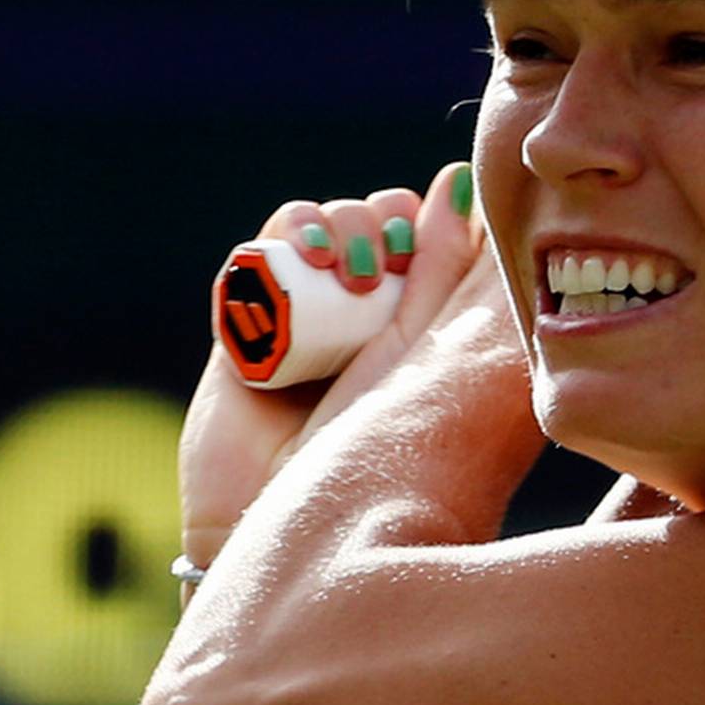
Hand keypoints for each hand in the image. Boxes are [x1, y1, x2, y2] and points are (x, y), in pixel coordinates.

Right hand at [178, 162, 518, 563]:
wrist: (291, 525)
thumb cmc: (381, 456)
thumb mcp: (426, 356)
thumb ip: (444, 273)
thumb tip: (460, 179)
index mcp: (427, 322)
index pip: (431, 231)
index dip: (427, 219)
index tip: (423, 243)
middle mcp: (366, 313)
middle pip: (371, 218)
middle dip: (374, 220)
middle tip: (372, 268)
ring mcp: (302, 315)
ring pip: (313, 226)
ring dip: (326, 226)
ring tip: (333, 267)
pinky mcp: (244, 325)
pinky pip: (255, 258)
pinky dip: (273, 245)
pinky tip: (290, 264)